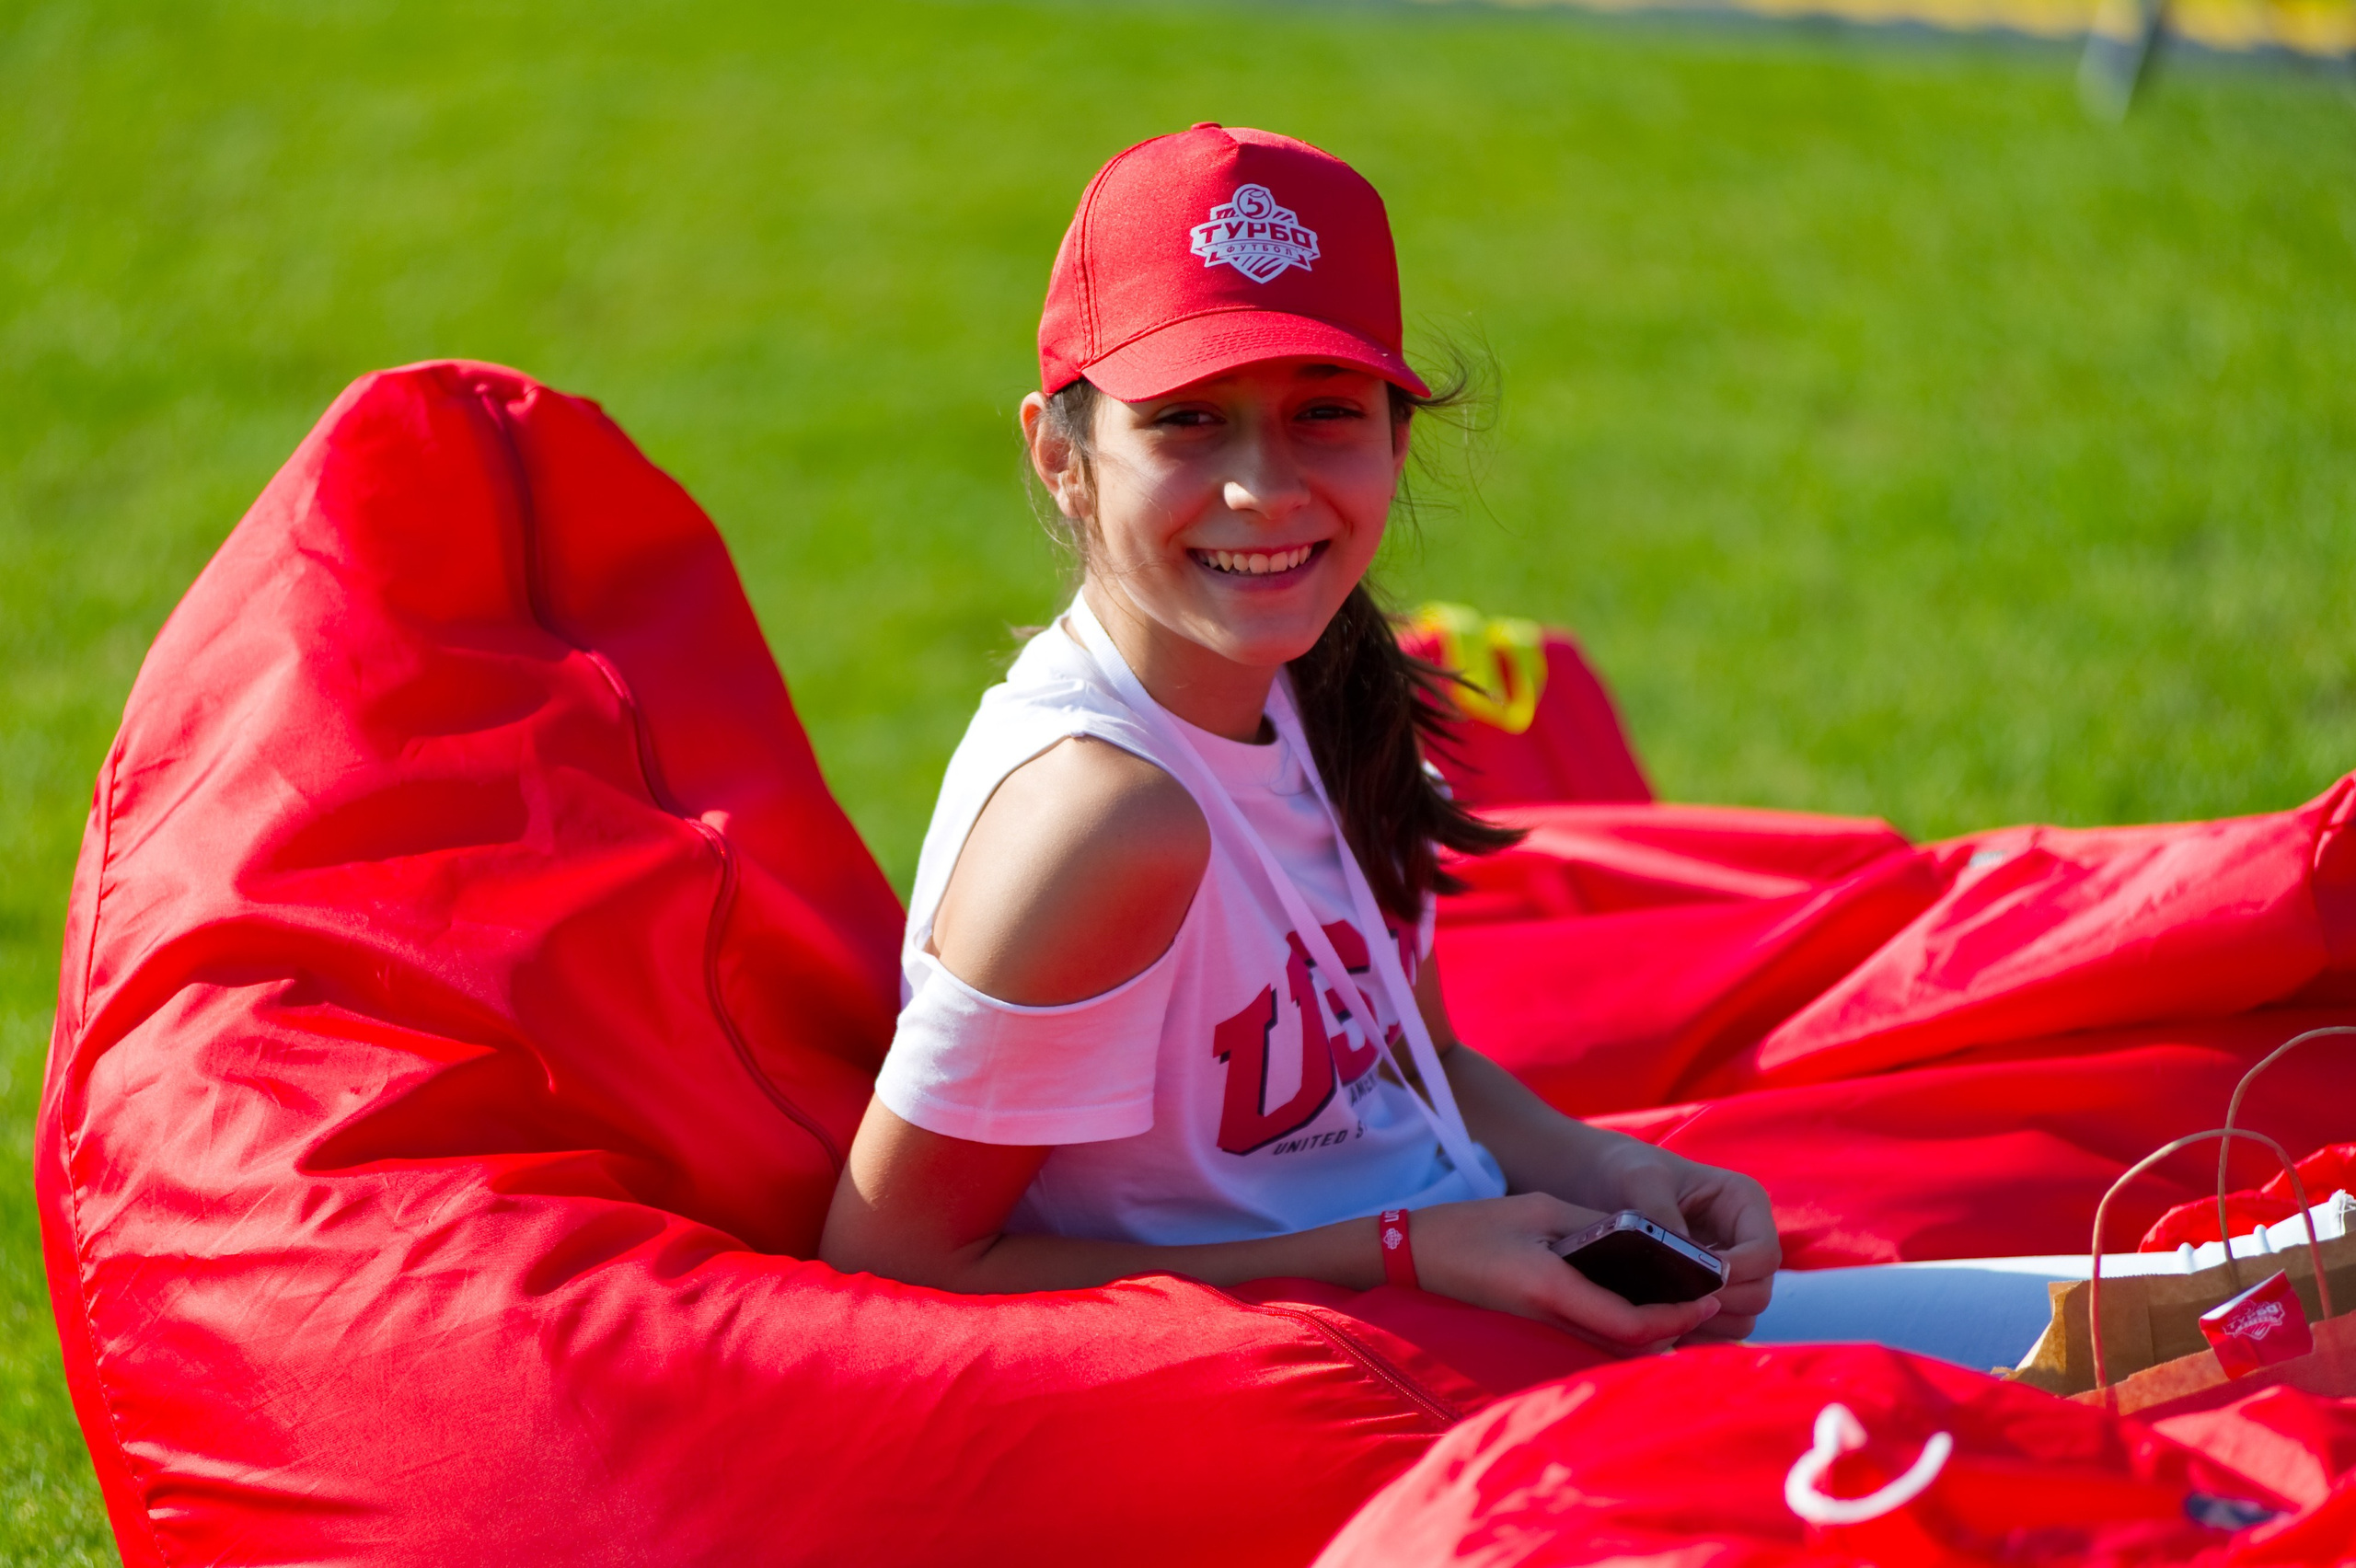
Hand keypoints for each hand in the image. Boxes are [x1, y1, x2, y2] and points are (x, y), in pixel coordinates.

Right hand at [1409, 1193, 1725, 1352]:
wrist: (1412, 1256)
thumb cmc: (1472, 1226)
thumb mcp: (1540, 1210)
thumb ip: (1594, 1226)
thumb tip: (1643, 1240)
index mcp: (1552, 1287)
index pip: (1631, 1324)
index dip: (1677, 1317)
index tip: (1709, 1297)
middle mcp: (1550, 1320)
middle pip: (1630, 1347)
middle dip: (1674, 1330)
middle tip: (1708, 1300)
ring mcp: (1541, 1333)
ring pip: (1613, 1349)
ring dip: (1651, 1334)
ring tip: (1684, 1302)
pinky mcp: (1534, 1333)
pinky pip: (1592, 1340)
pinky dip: (1623, 1331)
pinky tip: (1639, 1307)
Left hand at [1589, 1141, 1779, 1341]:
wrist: (1608, 1183)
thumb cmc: (1628, 1170)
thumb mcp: (1641, 1180)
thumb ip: (1661, 1214)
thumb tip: (1682, 1256)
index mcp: (1744, 1202)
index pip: (1764, 1252)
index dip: (1737, 1272)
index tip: (1697, 1277)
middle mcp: (1748, 1239)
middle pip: (1760, 1292)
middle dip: (1721, 1301)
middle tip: (1674, 1300)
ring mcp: (1736, 1271)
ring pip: (1744, 1318)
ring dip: (1708, 1321)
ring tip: (1664, 1310)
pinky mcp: (1716, 1295)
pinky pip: (1720, 1331)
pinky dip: (1696, 1331)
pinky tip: (1661, 1321)